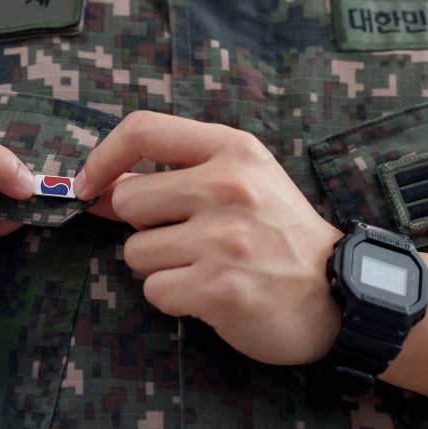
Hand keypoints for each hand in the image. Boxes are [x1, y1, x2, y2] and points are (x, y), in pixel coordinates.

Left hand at [76, 111, 341, 365]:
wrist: (340, 292)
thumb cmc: (278, 232)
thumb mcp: (241, 178)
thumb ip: (175, 173)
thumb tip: (96, 187)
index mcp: (232, 148)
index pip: (142, 130)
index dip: (102, 157)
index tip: (87, 185)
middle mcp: (227, 185)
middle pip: (127, 200)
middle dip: (142, 227)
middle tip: (184, 239)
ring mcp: (224, 237)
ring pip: (135, 252)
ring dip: (159, 267)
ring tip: (204, 266)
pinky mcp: (220, 286)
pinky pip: (154, 290)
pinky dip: (174, 298)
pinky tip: (209, 294)